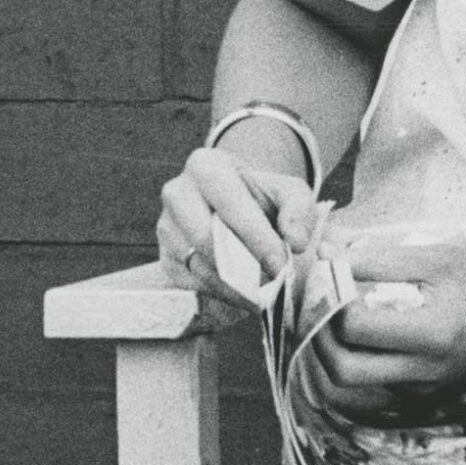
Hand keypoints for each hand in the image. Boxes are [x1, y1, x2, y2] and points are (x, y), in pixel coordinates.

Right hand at [156, 145, 318, 313]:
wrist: (236, 206)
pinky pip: (192, 285)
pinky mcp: (165, 259)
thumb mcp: (290, 193)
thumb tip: (296, 241)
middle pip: (207, 241)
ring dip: (235, 289)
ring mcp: (166, 228)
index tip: (281, 266)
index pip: (230, 206)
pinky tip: (244, 296)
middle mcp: (177, 193)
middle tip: (274, 290)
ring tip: (265, 298)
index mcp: (206, 167)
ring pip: (199, 267)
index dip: (257, 239)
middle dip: (244, 270)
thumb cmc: (264, 198)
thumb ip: (300, 210)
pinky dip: (222, 296)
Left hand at [295, 237, 465, 418]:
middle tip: (316, 301)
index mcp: (433, 334)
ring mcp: (423, 389)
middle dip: (317, 335)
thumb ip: (380, 260)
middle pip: (342, 371)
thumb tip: (327, 258)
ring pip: (352, 385)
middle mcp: (425, 372)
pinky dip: (354, 359)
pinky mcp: (423, 394)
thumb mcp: (439, 257)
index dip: (328, 297)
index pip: (354, 326)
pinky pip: (372, 384)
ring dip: (330, 351)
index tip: (324, 270)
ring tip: (330, 313)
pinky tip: (357, 328)